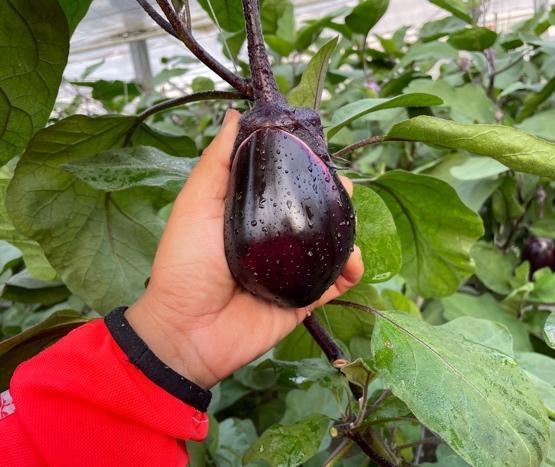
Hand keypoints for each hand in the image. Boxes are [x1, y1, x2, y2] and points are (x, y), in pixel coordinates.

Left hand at [126, 109, 363, 388]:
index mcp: (254, 211)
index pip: (288, 180)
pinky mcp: (306, 296)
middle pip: (317, 208)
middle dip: (335, 193)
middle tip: (342, 186)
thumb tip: (234, 115)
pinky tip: (352, 262)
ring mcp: (294, 267)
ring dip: (348, 229)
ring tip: (348, 224)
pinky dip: (353, 269)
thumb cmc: (186, 262)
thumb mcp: (196, 204)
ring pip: (334, 241)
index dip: (306, 163)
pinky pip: (339, 280)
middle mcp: (277, 235)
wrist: (187, 330)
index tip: (320, 147)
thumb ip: (218, 162)